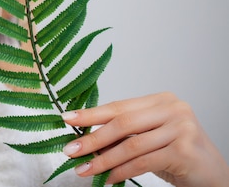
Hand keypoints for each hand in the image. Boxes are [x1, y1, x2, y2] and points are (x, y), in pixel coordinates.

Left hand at [60, 92, 228, 186]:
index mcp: (160, 100)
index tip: (67, 119)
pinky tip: (109, 179)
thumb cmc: (177, 154)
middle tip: (70, 150)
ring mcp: (181, 128)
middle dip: (92, 138)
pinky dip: (122, 171)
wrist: (212, 175)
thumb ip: (123, 135)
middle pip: (122, 123)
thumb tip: (84, 139)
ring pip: (131, 145)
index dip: (91, 113)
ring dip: (103, 160)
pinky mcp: (184, 150)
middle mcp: (172, 109)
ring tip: (84, 169)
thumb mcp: (148, 138)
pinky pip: (143, 162)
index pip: (119, 106)